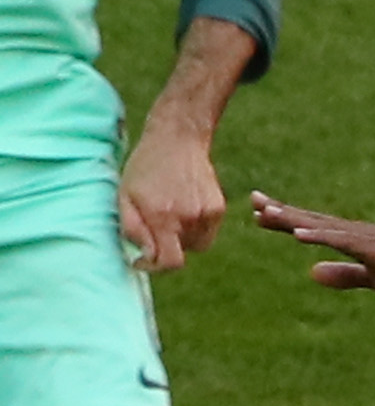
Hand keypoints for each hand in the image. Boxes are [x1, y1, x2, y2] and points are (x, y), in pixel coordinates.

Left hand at [118, 120, 220, 270]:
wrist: (178, 139)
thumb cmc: (144, 167)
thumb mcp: (124, 195)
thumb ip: (132, 229)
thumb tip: (144, 257)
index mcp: (163, 217)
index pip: (170, 263)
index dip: (155, 266)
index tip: (143, 258)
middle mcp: (189, 219)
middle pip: (181, 254)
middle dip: (165, 247)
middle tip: (153, 225)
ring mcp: (208, 214)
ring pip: (195, 245)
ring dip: (181, 239)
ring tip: (170, 214)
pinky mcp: (219, 209)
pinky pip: (207, 232)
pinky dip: (194, 228)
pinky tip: (184, 206)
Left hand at [252, 190, 374, 304]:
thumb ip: (346, 275)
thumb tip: (312, 273)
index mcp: (354, 242)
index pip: (313, 228)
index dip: (286, 220)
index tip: (259, 212)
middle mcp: (356, 234)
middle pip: (311, 220)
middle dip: (281, 211)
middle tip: (253, 200)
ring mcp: (366, 239)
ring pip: (322, 226)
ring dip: (294, 219)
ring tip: (267, 213)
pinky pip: (343, 241)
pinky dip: (320, 236)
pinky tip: (300, 233)